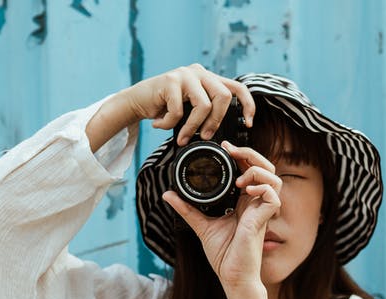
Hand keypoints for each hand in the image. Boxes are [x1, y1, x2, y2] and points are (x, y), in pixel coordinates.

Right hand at [113, 63, 255, 145]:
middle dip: (215, 122)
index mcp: (209, 79)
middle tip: (205, 137)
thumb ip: (206, 111)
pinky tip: (159, 123)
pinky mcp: (169, 80)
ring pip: (203, 105)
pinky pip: (178, 111)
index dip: (247, 105)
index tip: (248, 123)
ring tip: (182, 137)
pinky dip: (168, 124)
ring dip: (192, 128)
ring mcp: (184, 74)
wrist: (137, 101)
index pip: (237, 87)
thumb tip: (222, 133)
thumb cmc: (165, 108)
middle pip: (222, 97)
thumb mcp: (190, 108)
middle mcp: (199, 72)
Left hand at [163, 141, 281, 296]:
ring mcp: (262, 210)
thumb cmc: (224, 254)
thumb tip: (168, 194)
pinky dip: (262, 188)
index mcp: (244, 201)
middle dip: (251, 154)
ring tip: (240, 179)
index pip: (250, 170)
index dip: (242, 155)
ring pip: (274, 177)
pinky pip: (273, 196)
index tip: (224, 148)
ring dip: (257, 170)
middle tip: (232, 151)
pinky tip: (246, 191)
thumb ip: (187, 208)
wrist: (231, 276)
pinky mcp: (265, 219)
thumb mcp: (201, 225)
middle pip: (265, 168)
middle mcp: (255, 203)